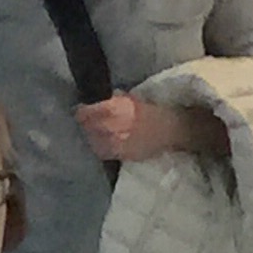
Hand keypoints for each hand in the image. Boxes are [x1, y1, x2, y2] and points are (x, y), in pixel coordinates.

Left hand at [75, 92, 198, 163]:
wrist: (172, 130)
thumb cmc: (152, 112)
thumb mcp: (132, 100)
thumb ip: (114, 99)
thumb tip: (100, 97)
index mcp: (115, 109)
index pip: (85, 113)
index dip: (81, 111)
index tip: (80, 110)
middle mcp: (113, 126)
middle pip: (87, 128)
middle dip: (86, 124)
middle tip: (87, 122)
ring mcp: (117, 142)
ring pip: (92, 141)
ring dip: (91, 137)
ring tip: (95, 133)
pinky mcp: (123, 154)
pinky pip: (103, 153)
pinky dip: (100, 148)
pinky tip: (103, 144)